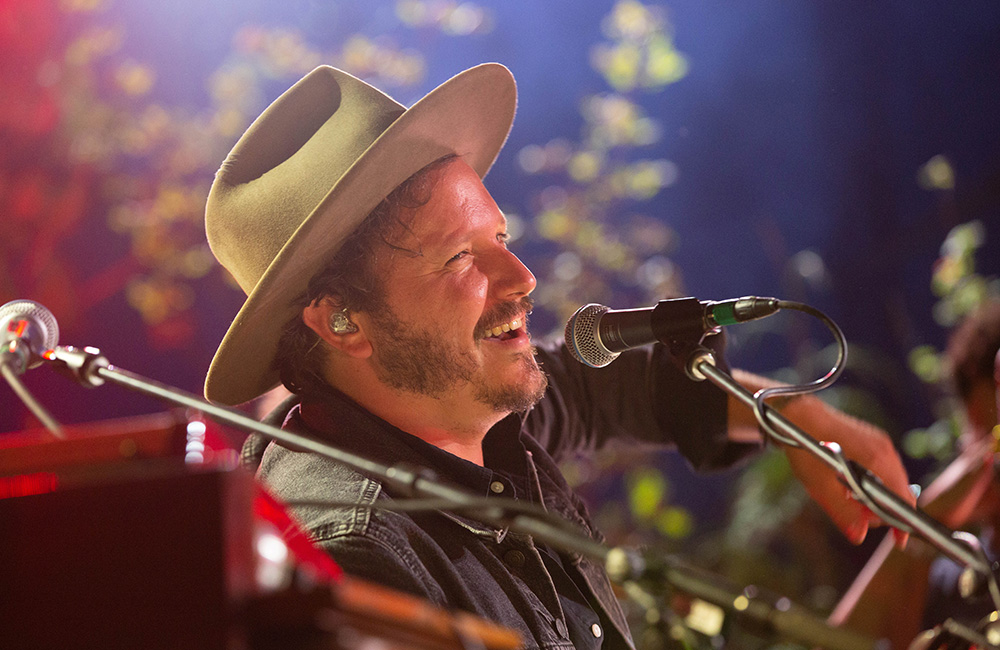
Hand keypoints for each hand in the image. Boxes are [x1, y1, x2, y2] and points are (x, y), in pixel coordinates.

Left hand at [779, 396, 914, 546]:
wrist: (797, 416)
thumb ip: (842, 512)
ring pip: (891, 481)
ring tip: (847, 496)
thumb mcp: (820, 486)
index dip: (902, 522)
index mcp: (877, 460)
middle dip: (882, 509)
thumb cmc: (806, 449)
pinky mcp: (874, 440)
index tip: (898, 541)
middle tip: (857, 515)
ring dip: (875, 496)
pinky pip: (882, 469)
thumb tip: (860, 536)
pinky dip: (871, 482)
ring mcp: (881, 442)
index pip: (904, 498)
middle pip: (900, 491)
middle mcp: (885, 449)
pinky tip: (849, 483)